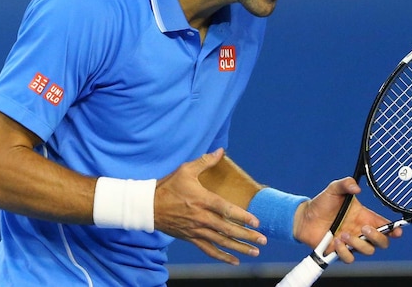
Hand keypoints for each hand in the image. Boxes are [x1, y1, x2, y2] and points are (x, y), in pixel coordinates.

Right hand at [154, 148, 266, 264]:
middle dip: (247, 235)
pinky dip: (222, 256)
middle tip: (263, 239)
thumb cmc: (168, 186)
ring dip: (239, 248)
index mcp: (202, 200)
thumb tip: (220, 150)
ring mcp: (196, 230)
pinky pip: (209, 250)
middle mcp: (201, 217)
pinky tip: (234, 261)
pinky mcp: (191, 237)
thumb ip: (205, 161)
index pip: (226, 210)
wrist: (148, 206)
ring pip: (221, 242)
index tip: (256, 222)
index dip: (243, 216)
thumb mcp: (186, 170)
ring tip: (254, 252)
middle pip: (228, 229)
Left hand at [293, 177, 401, 262]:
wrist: (304, 217)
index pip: (385, 226)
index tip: (397, 231)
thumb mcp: (333, 189)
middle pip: (382, 242)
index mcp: (364, 216)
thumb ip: (345, 184)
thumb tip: (356, 188)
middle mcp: (360, 231)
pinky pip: (350, 258)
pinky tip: (336, 241)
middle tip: (364, 229)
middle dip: (378, 238)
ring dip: (358, 244)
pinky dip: (344, 252)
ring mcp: (351, 243)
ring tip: (343, 234)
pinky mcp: (340, 252)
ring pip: (368, 251)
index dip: (395, 230)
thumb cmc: (322, 203)